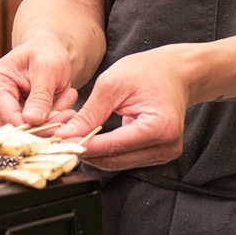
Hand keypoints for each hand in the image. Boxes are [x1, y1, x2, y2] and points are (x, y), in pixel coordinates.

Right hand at [0, 32, 79, 126]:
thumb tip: (33, 120)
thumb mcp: (48, 68)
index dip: (35, 127)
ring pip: (23, 131)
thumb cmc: (44, 53)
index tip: (60, 125)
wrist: (44, 51)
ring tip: (64, 103)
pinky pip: (28, 129)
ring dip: (48, 123)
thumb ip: (41, 95)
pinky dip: (46, 123)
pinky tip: (57, 107)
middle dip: (45, 124)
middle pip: (16, 128)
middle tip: (69, 112)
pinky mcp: (5, 118)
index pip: (9, 117)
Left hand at [58, 46, 195, 170]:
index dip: (86, 145)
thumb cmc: (148, 72)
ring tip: (74, 138)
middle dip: (87, 151)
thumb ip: (91, 113)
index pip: (115, 145)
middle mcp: (166, 146)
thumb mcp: (113, 83)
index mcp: (160, 127)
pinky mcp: (158, 155)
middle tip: (60, 141)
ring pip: (118, 163)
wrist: (175, 72)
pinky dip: (106, 151)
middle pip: (116, 159)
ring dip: (95, 153)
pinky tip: (92, 139)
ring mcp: (164, 154)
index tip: (61, 142)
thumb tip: (67, 135)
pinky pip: (125, 159)